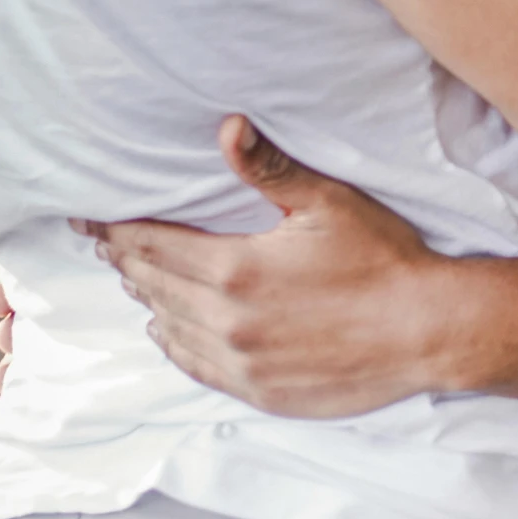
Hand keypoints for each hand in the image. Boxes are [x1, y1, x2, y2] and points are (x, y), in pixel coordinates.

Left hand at [77, 118, 482, 418]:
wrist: (427, 330)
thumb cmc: (383, 260)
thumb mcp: (328, 202)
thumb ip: (270, 168)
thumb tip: (226, 127)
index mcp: (235, 270)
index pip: (154, 246)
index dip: (117, 231)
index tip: (90, 221)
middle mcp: (227, 321)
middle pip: (155, 287)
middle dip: (127, 262)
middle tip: (106, 244)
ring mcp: (242, 362)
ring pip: (170, 328)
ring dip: (149, 301)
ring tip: (136, 280)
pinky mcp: (260, 391)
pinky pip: (197, 368)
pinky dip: (174, 346)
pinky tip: (166, 332)